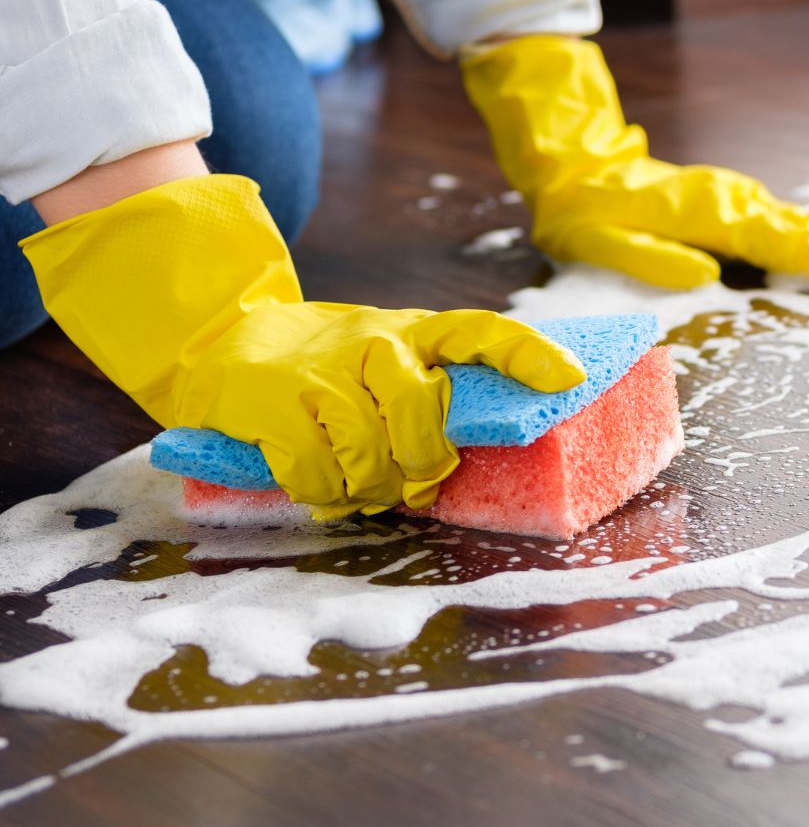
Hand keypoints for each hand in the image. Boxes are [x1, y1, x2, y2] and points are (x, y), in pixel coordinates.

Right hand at [22, 175, 583, 518]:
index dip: (527, 355)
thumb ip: (426, 395)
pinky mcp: (272, 403)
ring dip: (369, 488)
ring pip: (370, 452)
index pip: (481, 332)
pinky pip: (318, 472)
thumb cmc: (324, 368)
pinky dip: (324, 494)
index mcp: (412, 331)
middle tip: (412, 485)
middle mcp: (374, 343)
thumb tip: (477, 451)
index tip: (570, 379)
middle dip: (422, 466)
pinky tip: (321, 488)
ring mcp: (321, 371)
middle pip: (422, 417)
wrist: (219, 343)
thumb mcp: (383, 362)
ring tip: (360, 488)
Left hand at [461, 35, 808, 289]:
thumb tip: (702, 275)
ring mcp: (736, 200)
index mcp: (703, 214)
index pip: (769, 238)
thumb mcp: (598, 240)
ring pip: (800, 220)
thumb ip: (649, 257)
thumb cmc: (585, 214)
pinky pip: (788, 219)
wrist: (578, 168)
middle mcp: (728, 202)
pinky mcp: (736, 204)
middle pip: (797, 226)